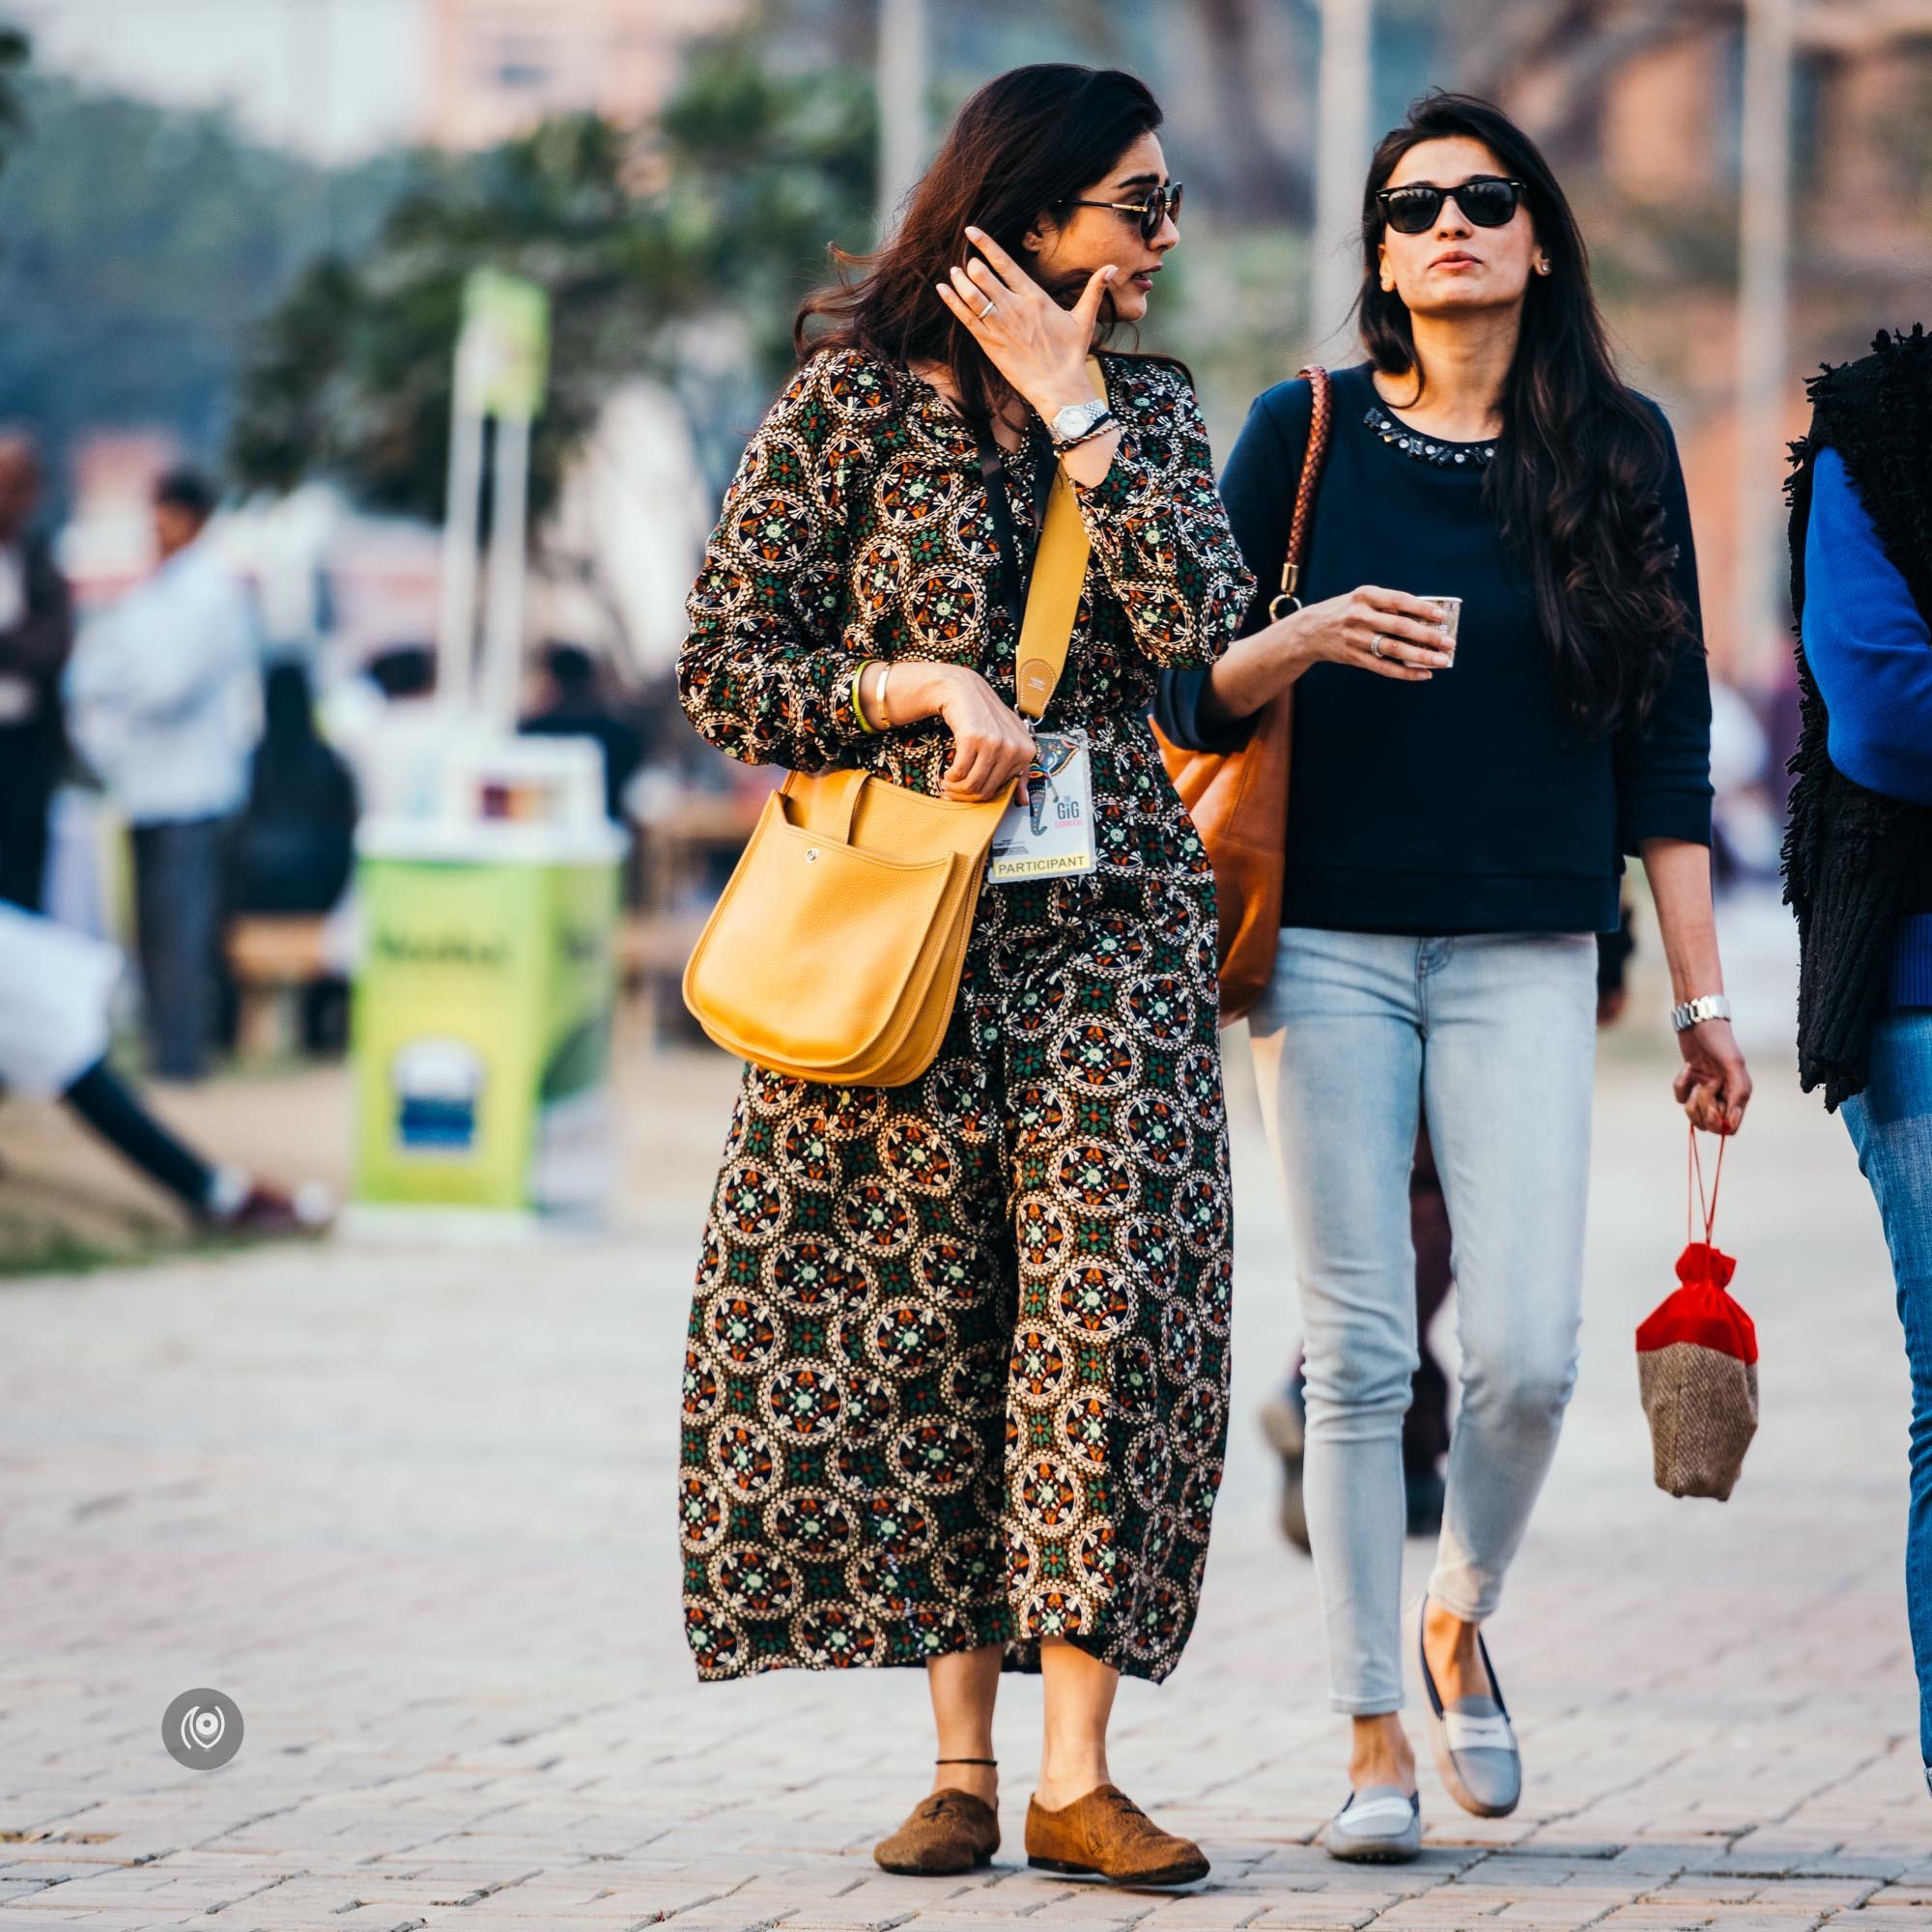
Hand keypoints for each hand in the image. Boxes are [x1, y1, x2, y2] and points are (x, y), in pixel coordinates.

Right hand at [906, 663, 1035, 802]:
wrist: (965, 690)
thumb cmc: (986, 717)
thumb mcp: (1009, 740)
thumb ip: (1019, 771)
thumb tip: (1023, 801)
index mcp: (1026, 752)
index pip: (1001, 789)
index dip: (980, 795)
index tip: (968, 793)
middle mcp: (1013, 748)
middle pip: (985, 789)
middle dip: (965, 795)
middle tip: (953, 790)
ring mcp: (994, 742)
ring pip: (971, 784)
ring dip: (955, 788)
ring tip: (948, 782)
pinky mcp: (974, 738)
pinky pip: (959, 771)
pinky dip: (950, 776)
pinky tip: (947, 771)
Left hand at [935, 225, 1116, 418]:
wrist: (1059, 387)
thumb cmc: (1071, 354)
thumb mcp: (1085, 319)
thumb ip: (1094, 289)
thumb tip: (1112, 267)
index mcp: (1035, 296)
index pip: (1005, 263)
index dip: (986, 245)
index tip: (972, 231)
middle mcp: (1015, 307)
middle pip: (984, 276)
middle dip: (972, 265)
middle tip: (967, 261)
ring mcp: (1000, 326)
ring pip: (972, 295)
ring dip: (960, 280)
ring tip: (953, 271)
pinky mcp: (990, 344)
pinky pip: (966, 318)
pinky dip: (952, 302)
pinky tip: (942, 289)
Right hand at [1284, 585, 1457, 681]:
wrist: (1310, 631)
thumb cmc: (1345, 612)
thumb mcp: (1362, 599)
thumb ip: (1389, 605)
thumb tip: (1425, 617)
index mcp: (1365, 596)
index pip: (1399, 601)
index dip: (1422, 609)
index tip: (1441, 616)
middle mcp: (1360, 616)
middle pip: (1400, 627)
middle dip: (1428, 636)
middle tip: (1449, 642)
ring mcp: (1356, 639)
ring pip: (1394, 650)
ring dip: (1421, 656)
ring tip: (1441, 661)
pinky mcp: (1354, 657)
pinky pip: (1384, 667)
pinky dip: (1405, 673)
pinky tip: (1423, 674)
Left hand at [1672, 1016, 1750, 1134]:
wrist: (1699, 1020)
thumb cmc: (1719, 1039)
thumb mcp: (1732, 1064)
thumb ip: (1737, 1093)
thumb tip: (1732, 1122)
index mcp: (1739, 1095)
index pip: (1730, 1127)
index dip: (1719, 1123)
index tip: (1713, 1109)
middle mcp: (1723, 1095)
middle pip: (1710, 1125)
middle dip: (1703, 1110)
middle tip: (1702, 1090)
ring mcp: (1705, 1090)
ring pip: (1694, 1115)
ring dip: (1691, 1101)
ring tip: (1695, 1081)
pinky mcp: (1690, 1082)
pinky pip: (1681, 1097)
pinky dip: (1681, 1084)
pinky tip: (1687, 1067)